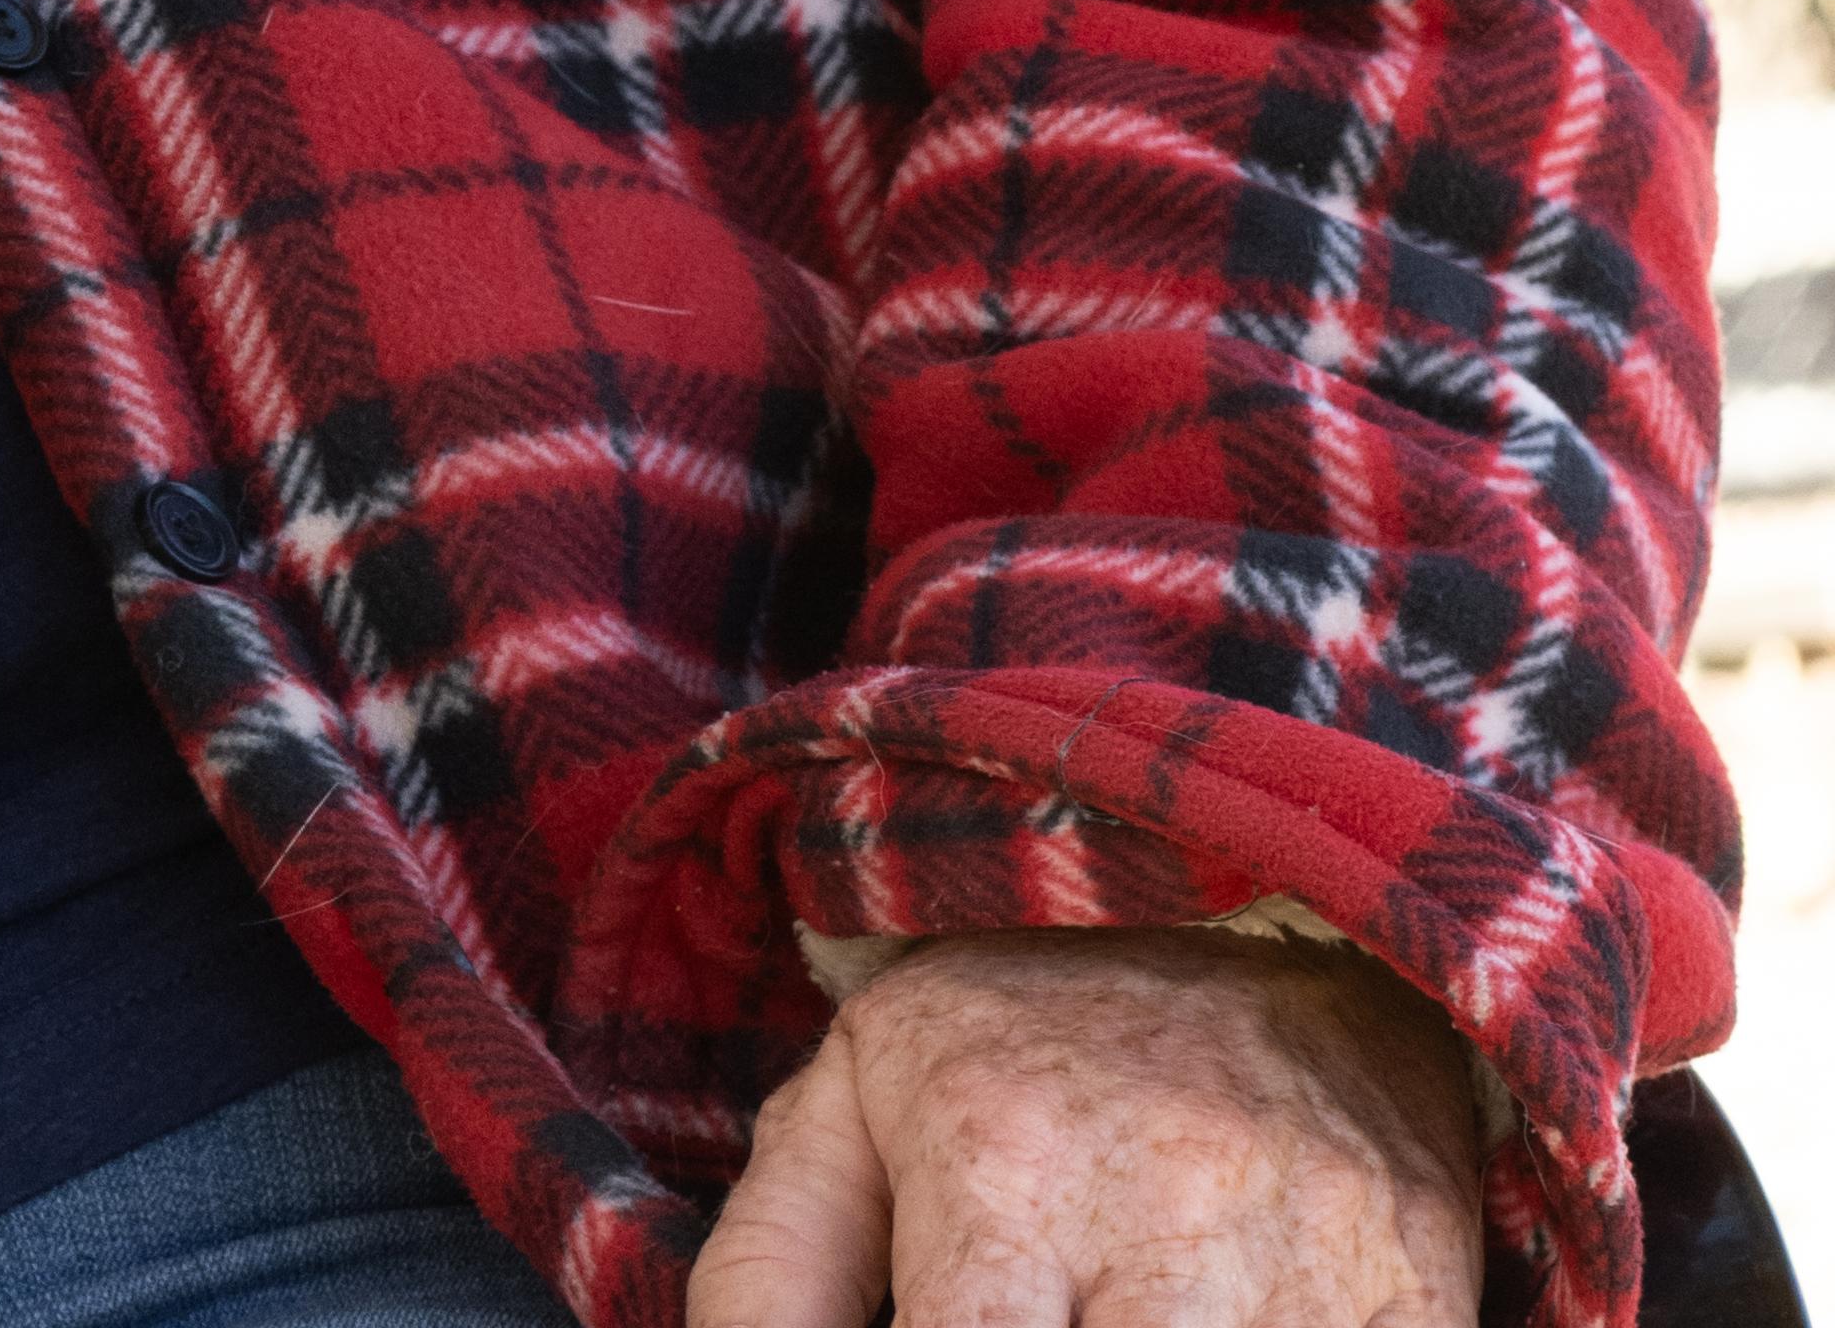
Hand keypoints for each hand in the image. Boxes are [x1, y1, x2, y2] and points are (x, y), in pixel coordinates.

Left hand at [692, 926, 1484, 1327]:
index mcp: (1004, 1165)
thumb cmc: (1030, 1033)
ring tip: (1103, 1311)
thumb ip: (772, 1265)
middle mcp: (1171, 1222)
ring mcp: (1316, 1269)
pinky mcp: (1424, 1299)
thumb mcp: (862, 1097)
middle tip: (1027, 1323)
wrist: (1270, 909)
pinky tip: (1211, 1322)